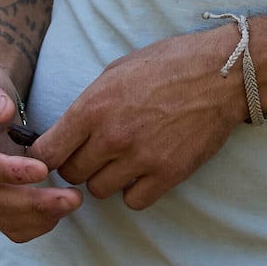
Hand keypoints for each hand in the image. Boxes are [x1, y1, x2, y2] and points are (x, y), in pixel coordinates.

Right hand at [0, 60, 77, 242]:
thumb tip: (0, 112)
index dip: (8, 171)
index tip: (43, 169)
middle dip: (34, 202)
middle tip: (72, 196)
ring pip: (4, 218)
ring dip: (40, 217)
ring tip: (73, 201)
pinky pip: (12, 226)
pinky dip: (37, 224)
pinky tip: (60, 210)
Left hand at [34, 26, 244, 209]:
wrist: (220, 74)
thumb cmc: (168, 64)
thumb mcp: (115, 72)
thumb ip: (88, 104)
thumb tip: (68, 130)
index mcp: (93, 107)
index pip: (46, 153)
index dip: (45, 157)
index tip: (54, 154)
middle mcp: (112, 136)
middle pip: (71, 174)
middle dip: (77, 165)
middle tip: (92, 154)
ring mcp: (140, 159)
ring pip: (99, 191)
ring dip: (105, 179)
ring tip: (121, 160)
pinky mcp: (168, 175)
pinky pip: (133, 201)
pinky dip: (134, 191)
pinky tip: (142, 172)